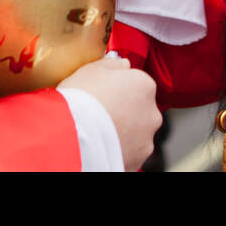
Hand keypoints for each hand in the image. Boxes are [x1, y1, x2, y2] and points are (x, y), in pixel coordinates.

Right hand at [59, 55, 160, 170]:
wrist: (73, 136)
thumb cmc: (81, 98)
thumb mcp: (92, 69)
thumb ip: (112, 64)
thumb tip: (122, 64)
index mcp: (144, 85)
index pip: (137, 83)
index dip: (118, 87)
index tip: (103, 92)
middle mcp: (152, 113)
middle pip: (139, 109)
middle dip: (124, 111)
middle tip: (100, 113)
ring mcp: (146, 139)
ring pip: (136, 133)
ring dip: (122, 132)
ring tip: (97, 132)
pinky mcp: (137, 161)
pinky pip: (129, 152)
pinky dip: (118, 150)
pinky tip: (100, 146)